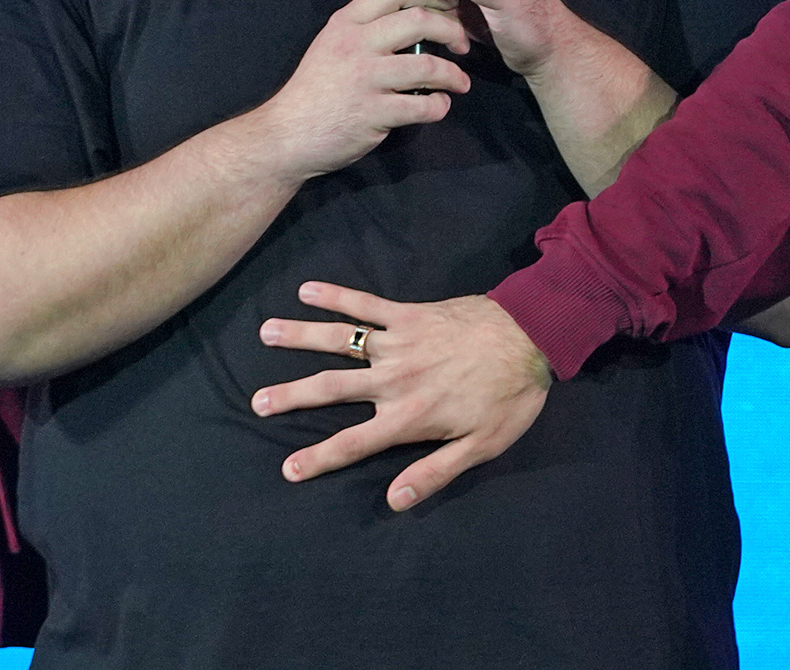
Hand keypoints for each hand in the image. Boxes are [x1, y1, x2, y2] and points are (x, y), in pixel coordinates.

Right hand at [248, 0, 471, 179]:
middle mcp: (355, 44)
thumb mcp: (334, 43)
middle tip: (463, 44)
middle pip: (419, 20)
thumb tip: (418, 11)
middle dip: (452, 29)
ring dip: (453, 74)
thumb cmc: (317, 88)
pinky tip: (440, 106)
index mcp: (347, 22)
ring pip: (427, 65)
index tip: (452, 3)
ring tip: (460, 82)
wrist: (286, 135)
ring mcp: (363, 79)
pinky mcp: (371, 113)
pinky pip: (421, 106)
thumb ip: (368, 25)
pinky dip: (439, 106)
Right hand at [254, 281, 552, 509]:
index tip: (287, 470)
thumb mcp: (482, 445)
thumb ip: (435, 471)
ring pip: (340, 340)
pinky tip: (307, 289)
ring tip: (264, 333)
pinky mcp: (409, 314)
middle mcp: (394, 379)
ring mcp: (399, 342)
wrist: (532, 335)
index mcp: (408, 416)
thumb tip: (395, 500)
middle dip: (291, 395)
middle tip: (257, 401)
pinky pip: (366, 303)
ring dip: (300, 337)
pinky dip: (336, 295)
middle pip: (331, 389)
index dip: (318, 459)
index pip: (353, 443)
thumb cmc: (510, 395)